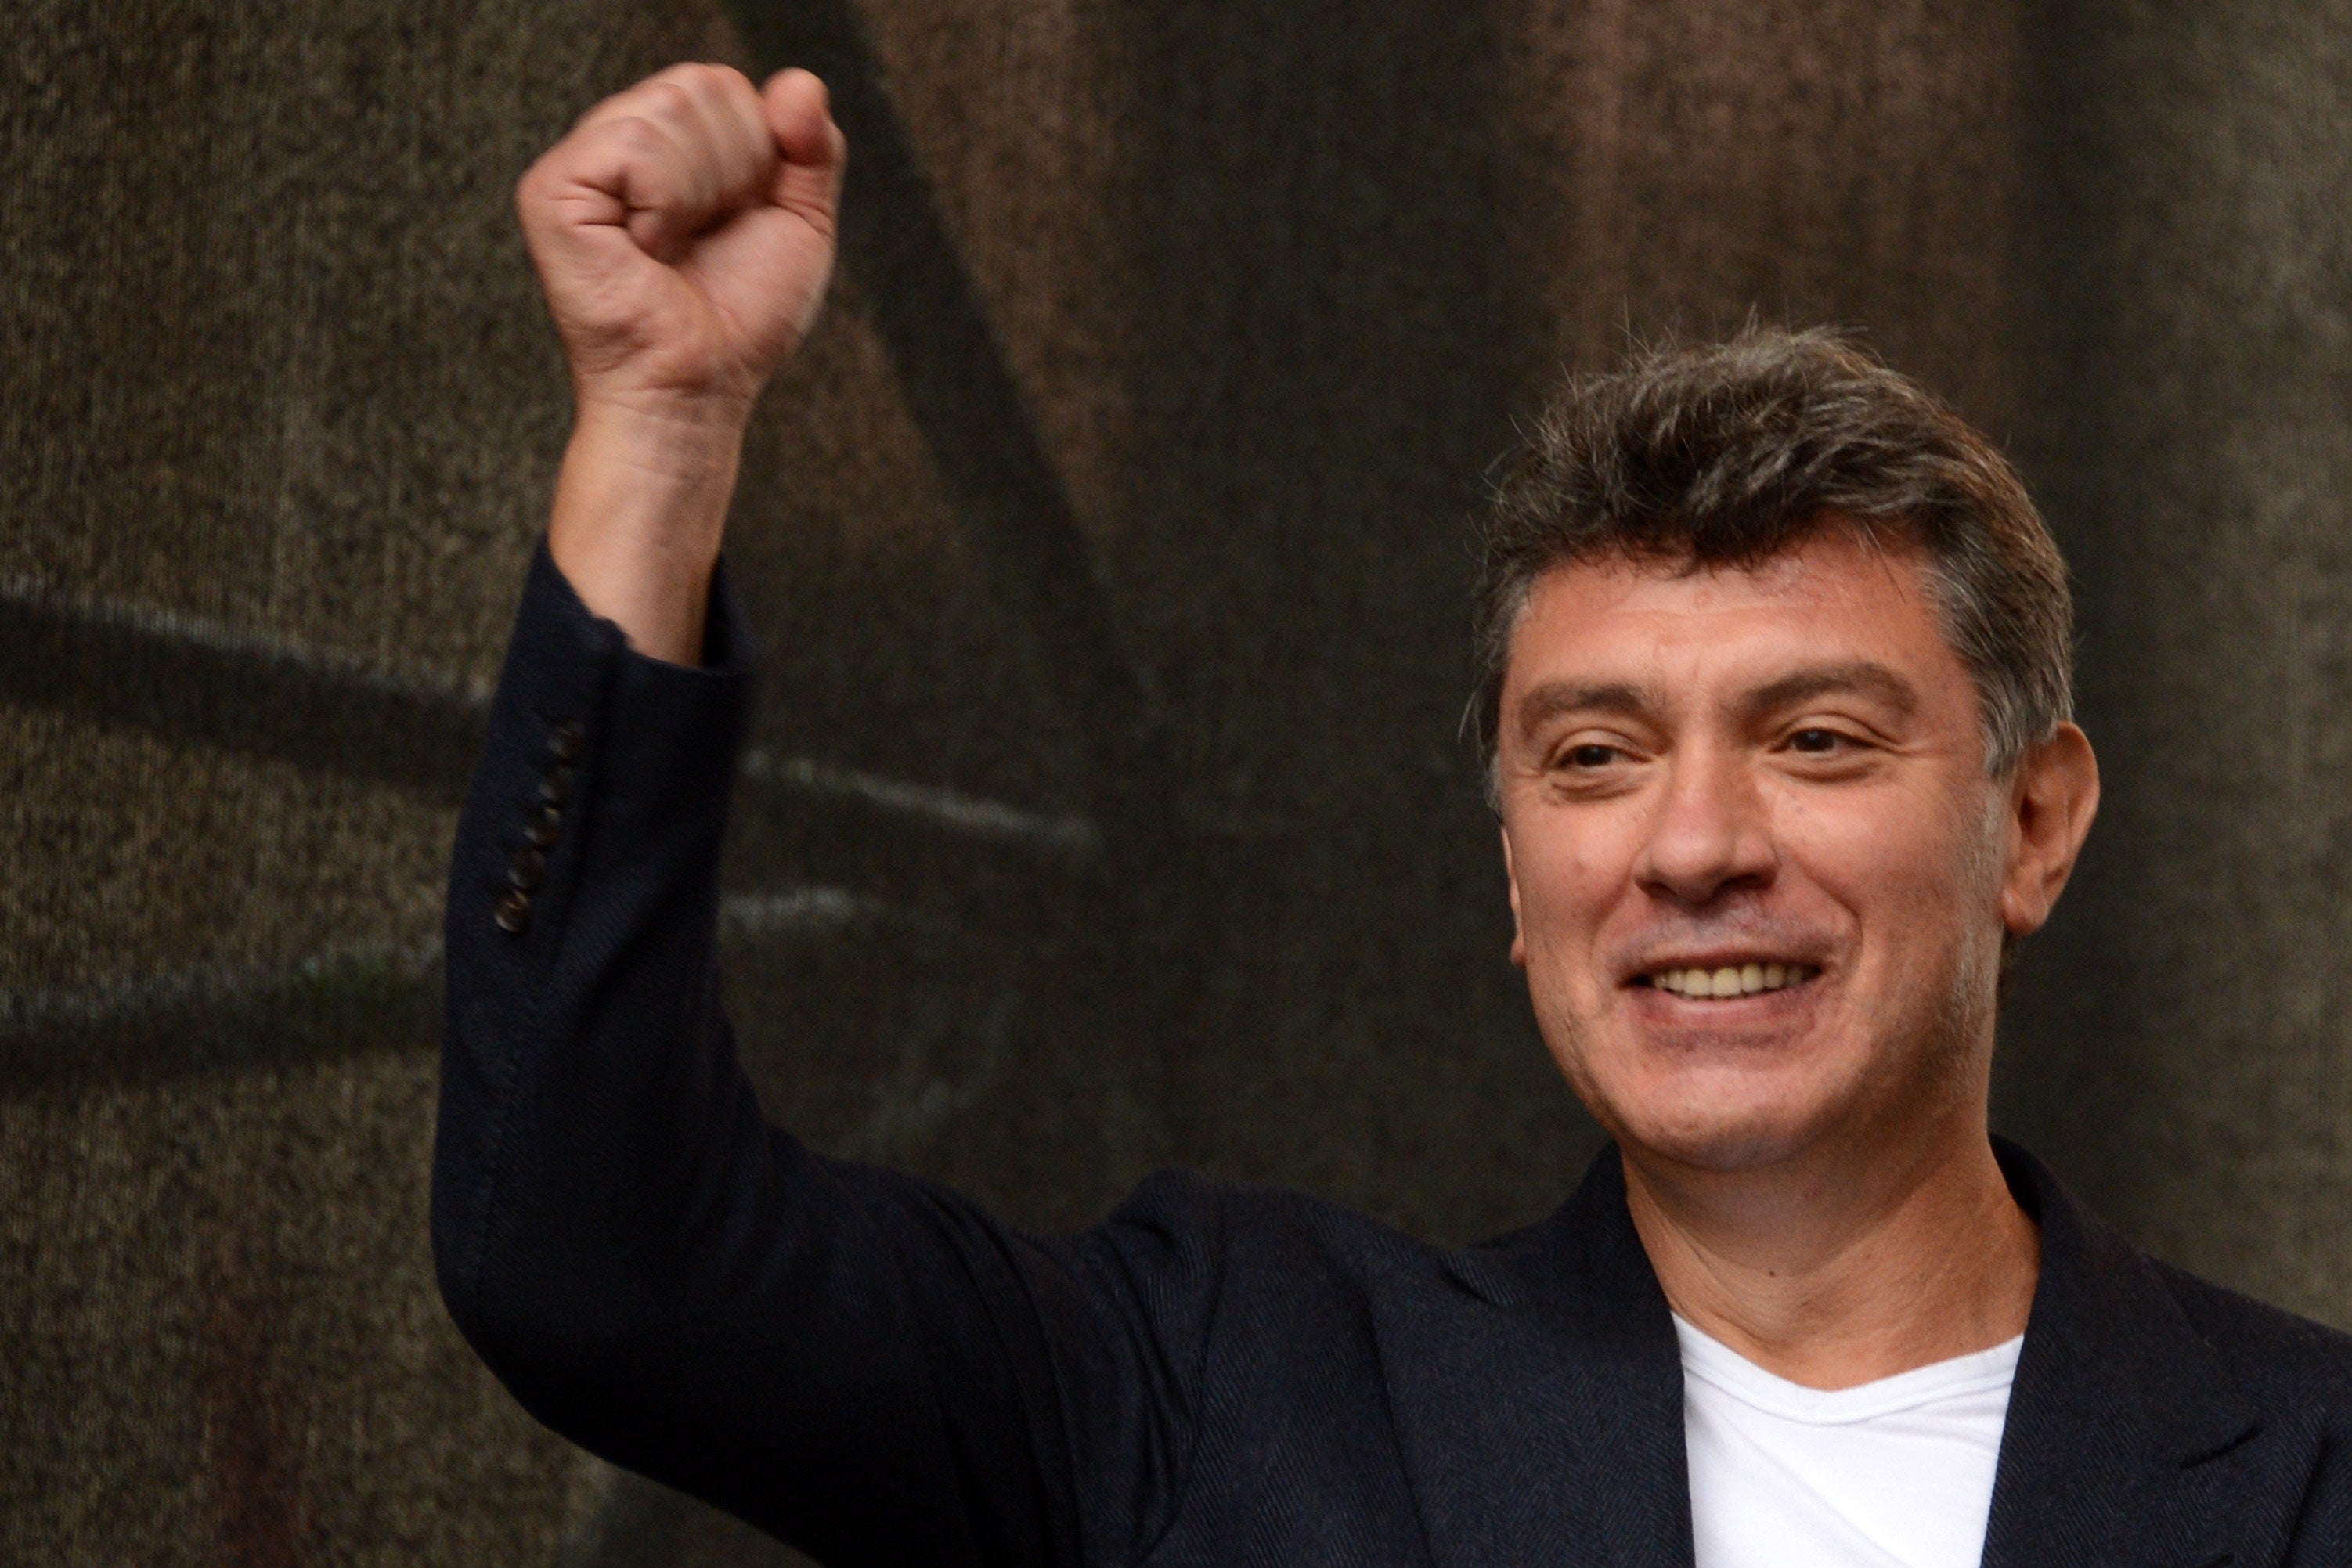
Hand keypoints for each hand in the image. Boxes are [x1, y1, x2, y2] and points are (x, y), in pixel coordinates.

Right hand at [518, 63, 846, 423]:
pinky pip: (636, 144)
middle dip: (734, 168)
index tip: (736, 217)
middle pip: (700, 85)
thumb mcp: (800, 224)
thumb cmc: (738, 320)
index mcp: (664, 145)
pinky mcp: (553, 191)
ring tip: (674, 246)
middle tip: (704, 236)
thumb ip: (813, 148)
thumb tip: (800, 82)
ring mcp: (577, 164)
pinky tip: (649, 248)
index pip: (722, 84)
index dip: (757, 151)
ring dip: (701, 191)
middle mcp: (614, 143)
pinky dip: (668, 203)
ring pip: (670, 105)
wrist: (697, 388)